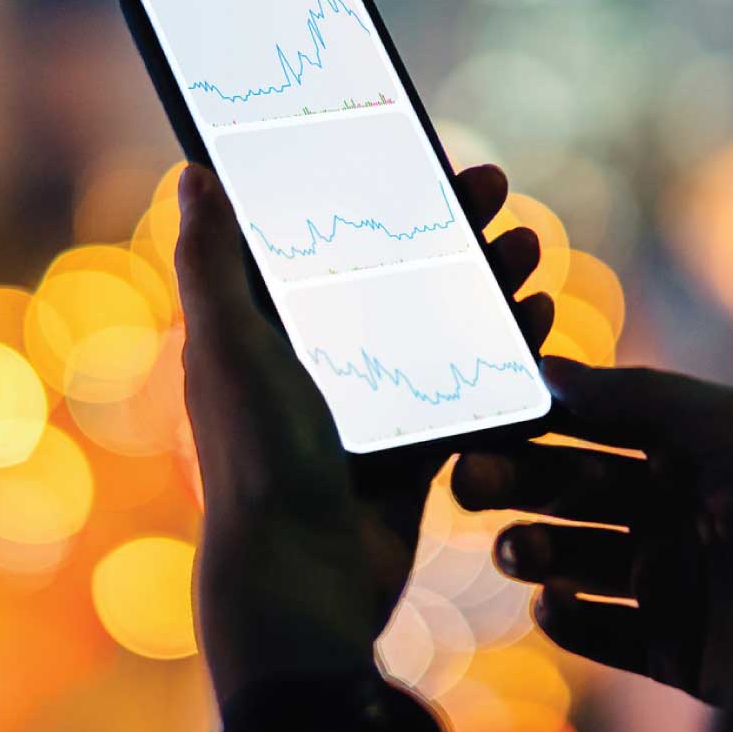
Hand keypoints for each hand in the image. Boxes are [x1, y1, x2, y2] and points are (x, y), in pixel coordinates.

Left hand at [175, 161, 554, 706]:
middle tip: (496, 184)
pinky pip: (464, 382)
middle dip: (446, 225)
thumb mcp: (229, 348)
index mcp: (258, 327)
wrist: (305, 586)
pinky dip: (501, 346)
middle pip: (389, 268)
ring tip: (530, 246)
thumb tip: (194, 170)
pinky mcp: (410, 448)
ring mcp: (364, 403)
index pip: (317, 232)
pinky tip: (538, 316)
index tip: (417, 145)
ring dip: (484, 278)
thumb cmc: (258, 463)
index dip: (367, 186)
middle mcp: (309, 358)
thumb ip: (213, 261)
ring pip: (435, 318)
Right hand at [453, 362, 732, 704]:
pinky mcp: (679, 653)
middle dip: (523, 487)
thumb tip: (547, 368)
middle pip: (580, 496)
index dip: (543, 424)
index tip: (483, 418)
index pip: (600, 429)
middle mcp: (685, 514)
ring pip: (582, 564)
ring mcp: (680, 585)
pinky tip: (552, 602)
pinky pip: (607, 635)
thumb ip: (633, 393)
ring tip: (513, 550)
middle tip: (468, 484)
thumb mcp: (724, 422)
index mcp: (698, 450)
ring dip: (537, 552)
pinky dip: (572, 620)